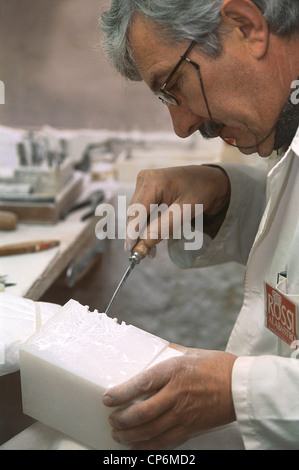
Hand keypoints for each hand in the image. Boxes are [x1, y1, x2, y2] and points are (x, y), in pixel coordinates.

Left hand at [102, 346, 236, 449]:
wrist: (242, 386)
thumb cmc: (217, 366)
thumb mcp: (191, 353)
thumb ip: (170, 352)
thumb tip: (153, 348)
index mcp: (174, 370)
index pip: (141, 383)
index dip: (121, 393)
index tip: (107, 398)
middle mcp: (176, 393)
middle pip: (142, 412)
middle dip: (121, 419)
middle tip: (112, 419)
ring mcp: (183, 413)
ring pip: (150, 431)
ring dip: (129, 435)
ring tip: (118, 434)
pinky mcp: (190, 428)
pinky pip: (165, 442)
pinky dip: (147, 447)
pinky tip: (136, 446)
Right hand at [125, 165, 230, 252]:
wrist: (210, 180)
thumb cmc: (202, 191)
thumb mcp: (187, 210)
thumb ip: (166, 225)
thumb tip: (146, 241)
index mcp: (154, 181)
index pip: (138, 210)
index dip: (132, 230)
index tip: (130, 249)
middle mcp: (145, 179)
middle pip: (135, 213)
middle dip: (138, 234)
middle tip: (143, 254)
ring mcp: (145, 184)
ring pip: (138, 214)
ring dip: (143, 232)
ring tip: (151, 251)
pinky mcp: (147, 190)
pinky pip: (143, 211)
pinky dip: (148, 225)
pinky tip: (152, 238)